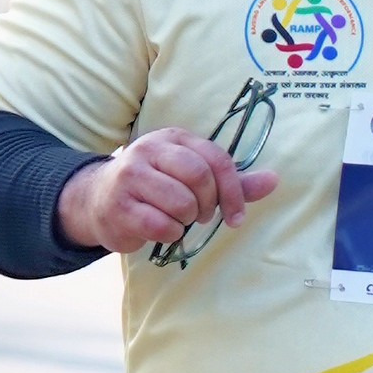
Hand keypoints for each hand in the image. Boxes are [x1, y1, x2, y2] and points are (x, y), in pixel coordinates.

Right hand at [56, 133, 278, 257]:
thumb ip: (232, 181)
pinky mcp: (119, 206)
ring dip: (187, 220)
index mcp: (173, 139)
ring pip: (180, 202)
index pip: (216, 159)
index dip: (233, 191)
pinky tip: (161, 229)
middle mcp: (149, 150)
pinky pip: (160, 225)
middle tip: (201, 216)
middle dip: (209, 204)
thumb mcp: (191, 177)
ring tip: (178, 219)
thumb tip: (274, 180)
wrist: (98, 201)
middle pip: (199, 177)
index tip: (236, 216)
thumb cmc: (154, 189)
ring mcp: (130, 176)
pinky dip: (169, 234)